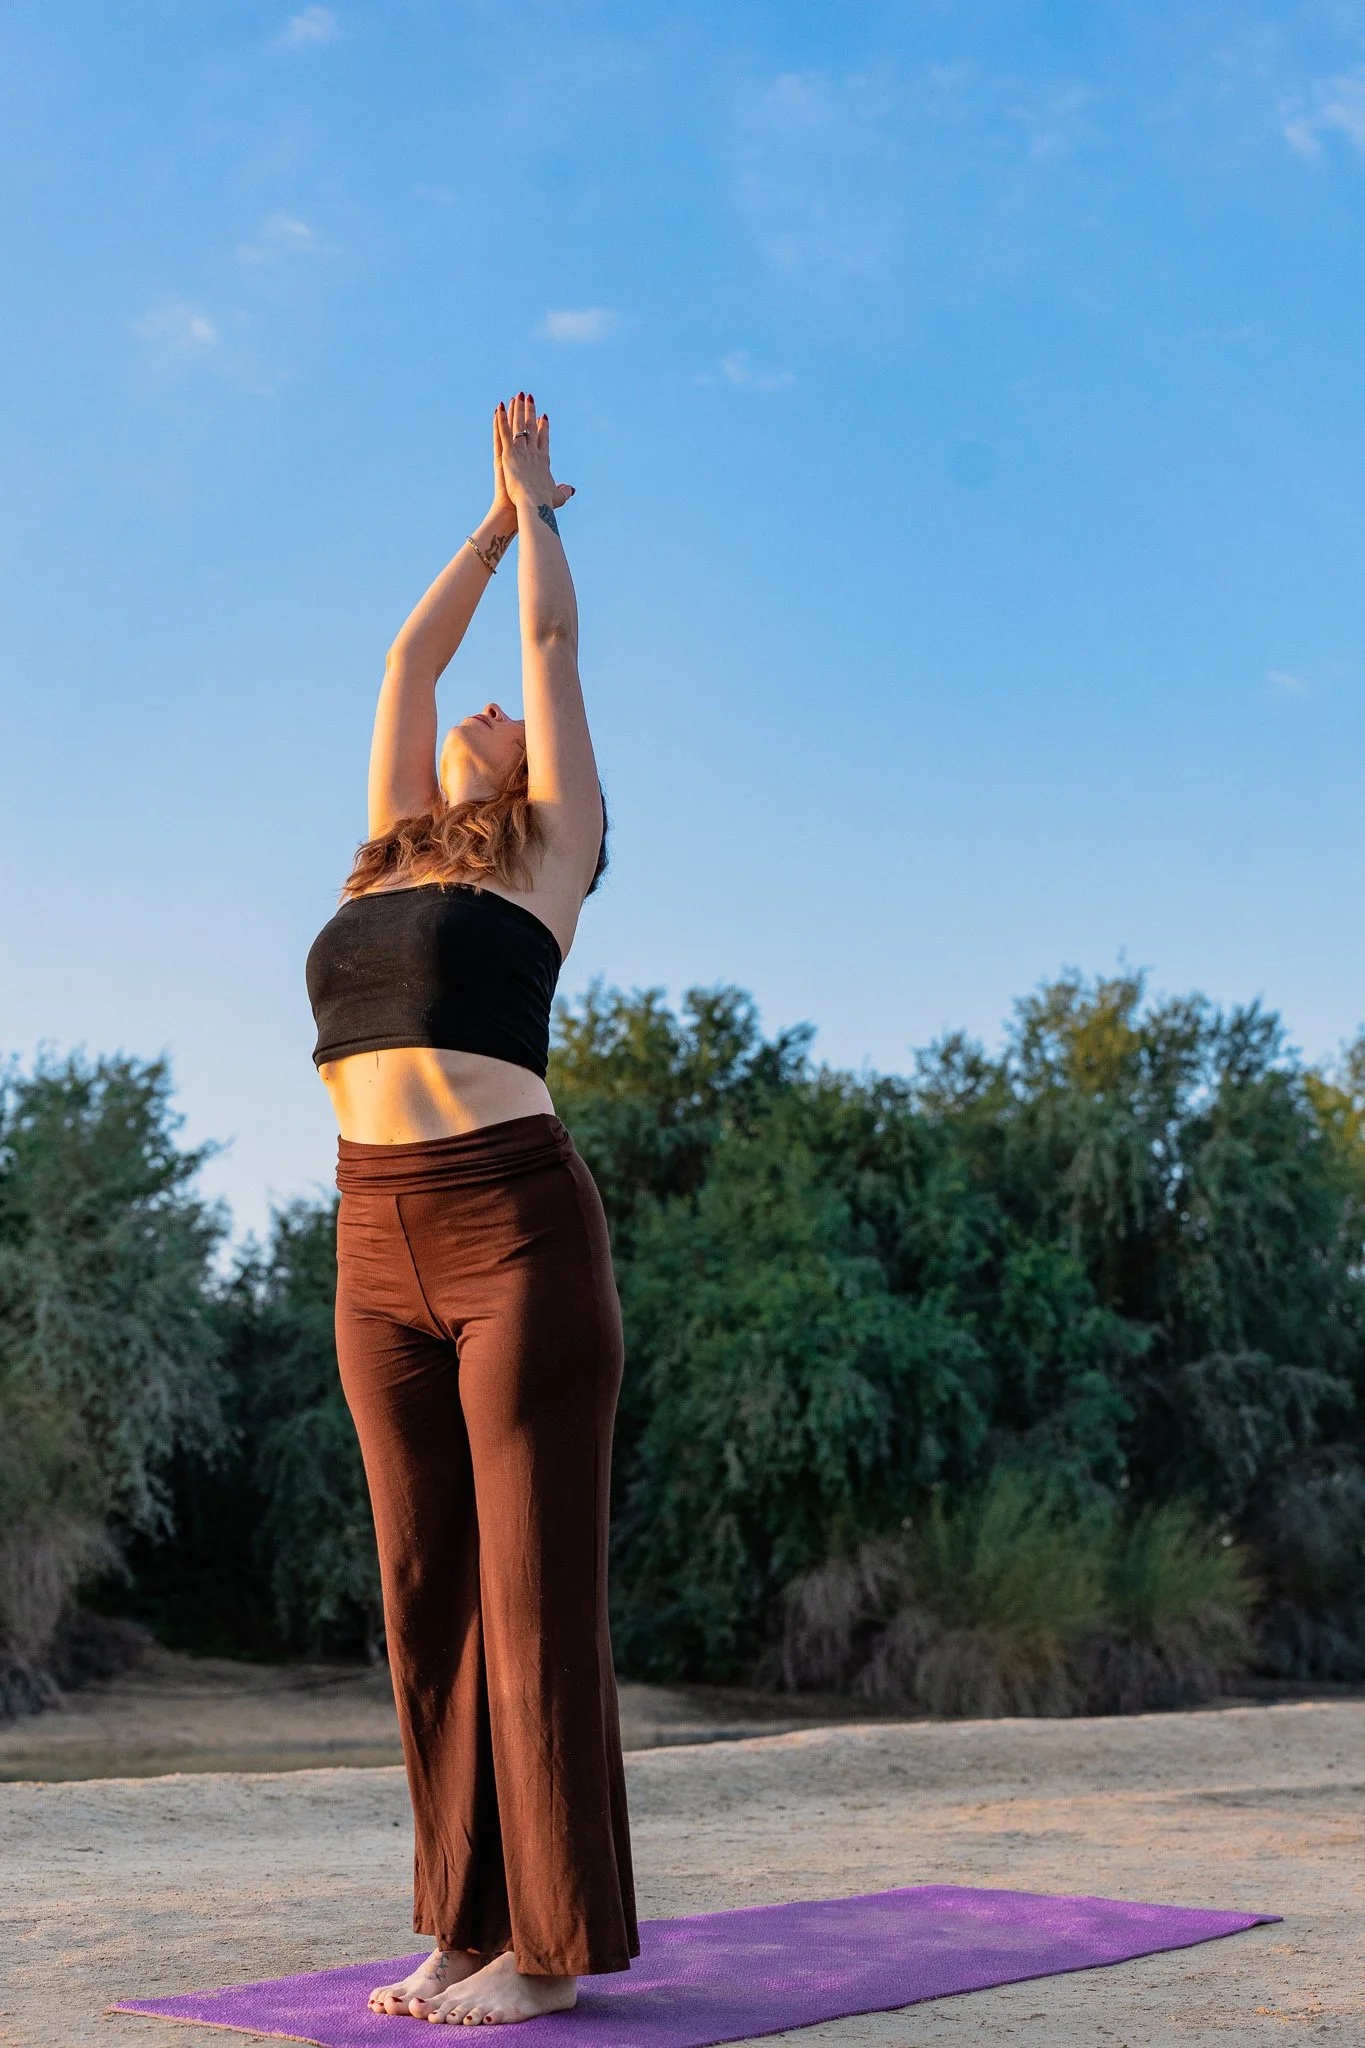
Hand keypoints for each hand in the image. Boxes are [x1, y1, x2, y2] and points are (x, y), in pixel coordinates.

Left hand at [496, 392, 573, 515]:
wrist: (534, 504)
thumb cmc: (544, 503)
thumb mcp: (557, 497)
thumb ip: (565, 492)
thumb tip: (572, 489)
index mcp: (543, 460)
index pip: (543, 439)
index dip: (543, 427)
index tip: (543, 416)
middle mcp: (533, 452)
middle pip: (531, 428)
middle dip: (530, 411)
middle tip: (529, 398)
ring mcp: (521, 451)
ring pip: (518, 426)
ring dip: (517, 409)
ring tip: (517, 396)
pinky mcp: (509, 454)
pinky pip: (503, 433)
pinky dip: (501, 419)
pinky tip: (498, 408)